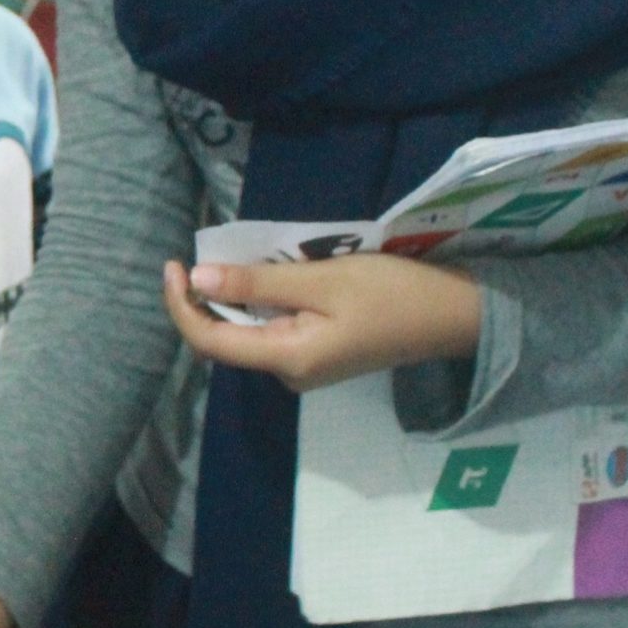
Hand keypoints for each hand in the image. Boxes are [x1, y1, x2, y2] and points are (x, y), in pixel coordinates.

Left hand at [163, 256, 480, 394]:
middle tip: (196, 254)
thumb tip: (198, 278)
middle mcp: (288, 373)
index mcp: (287, 360)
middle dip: (203, 299)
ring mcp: (304, 367)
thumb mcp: (321, 279)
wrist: (455, 315)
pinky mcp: (317, 354)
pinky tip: (260, 275)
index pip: (210, 341)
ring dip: (232, 298)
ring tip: (227, 258)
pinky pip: (272, 328)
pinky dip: (258, 301)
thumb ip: (258, 281)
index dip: (181, 305)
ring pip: (248, 332)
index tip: (173, 264)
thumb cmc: (392, 292)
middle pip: (225, 339)